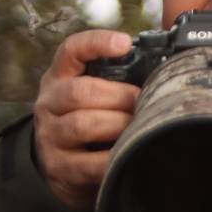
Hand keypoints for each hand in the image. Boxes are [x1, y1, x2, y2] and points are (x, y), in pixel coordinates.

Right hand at [32, 30, 138, 211]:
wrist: (62, 169)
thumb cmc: (89, 121)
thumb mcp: (94, 95)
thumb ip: (118, 75)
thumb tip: (162, 58)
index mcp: (59, 78)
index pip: (71, 50)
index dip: (97, 42)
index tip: (125, 43)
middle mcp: (49, 104)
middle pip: (79, 92)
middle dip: (119, 96)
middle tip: (142, 101)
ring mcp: (50, 136)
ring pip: (82, 124)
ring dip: (117, 124)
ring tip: (137, 127)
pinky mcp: (59, 167)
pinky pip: (90, 162)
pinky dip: (114, 158)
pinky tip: (128, 154)